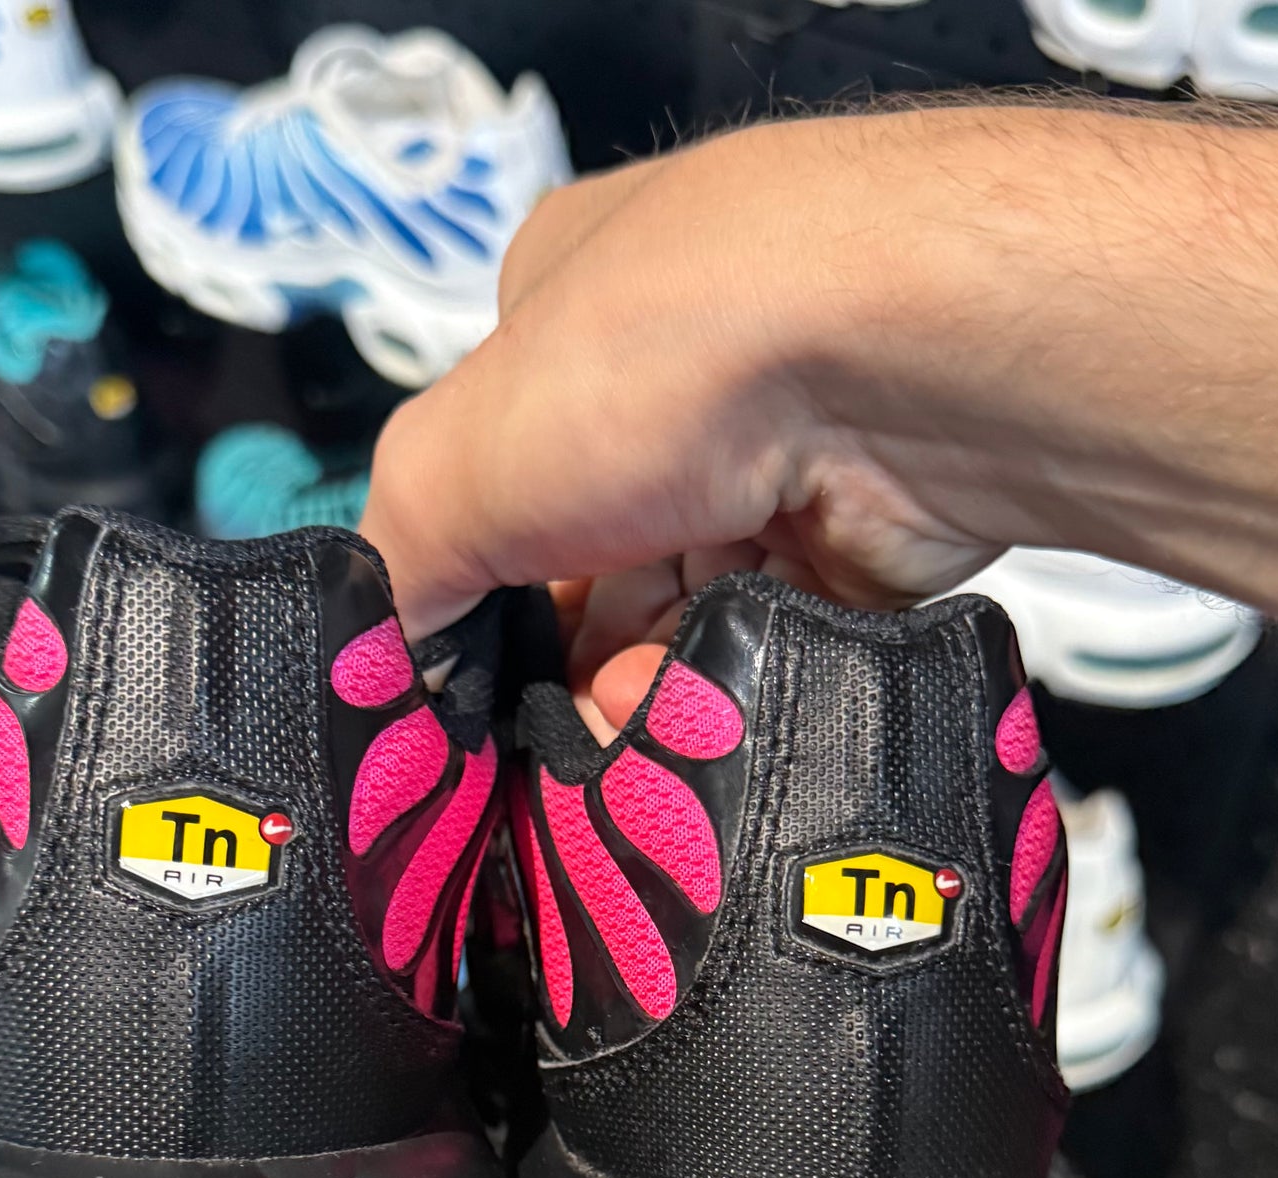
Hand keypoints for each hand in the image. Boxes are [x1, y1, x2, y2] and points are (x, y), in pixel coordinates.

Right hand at [362, 105, 1277, 738]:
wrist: (894, 370)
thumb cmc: (648, 372)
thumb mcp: (450, 464)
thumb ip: (399, 568)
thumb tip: (383, 666)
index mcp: (567, 315)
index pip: (492, 471)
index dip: (473, 582)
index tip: (462, 689)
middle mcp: (679, 380)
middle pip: (589, 559)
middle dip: (563, 657)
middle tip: (540, 754)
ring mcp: (778, 457)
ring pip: (681, 615)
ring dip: (640, 694)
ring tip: (617, 762)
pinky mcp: (862, 542)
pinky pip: (771, 647)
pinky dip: (728, 697)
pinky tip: (697, 740)